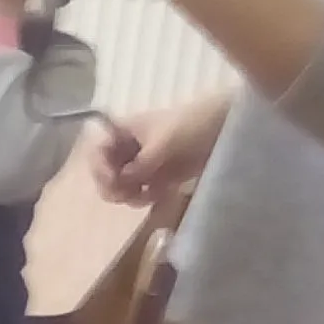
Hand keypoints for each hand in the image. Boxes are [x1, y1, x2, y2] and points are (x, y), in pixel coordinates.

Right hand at [91, 89, 232, 209]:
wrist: (225, 127)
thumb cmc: (193, 124)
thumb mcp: (164, 142)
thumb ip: (141, 163)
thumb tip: (123, 181)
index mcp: (124, 132)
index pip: (97, 150)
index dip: (99, 167)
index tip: (112, 179)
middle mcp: (129, 149)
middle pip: (105, 173)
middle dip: (111, 186)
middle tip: (126, 194)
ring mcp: (144, 164)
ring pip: (121, 187)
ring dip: (128, 196)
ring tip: (144, 197)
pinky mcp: (160, 178)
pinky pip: (141, 194)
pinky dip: (145, 199)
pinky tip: (157, 196)